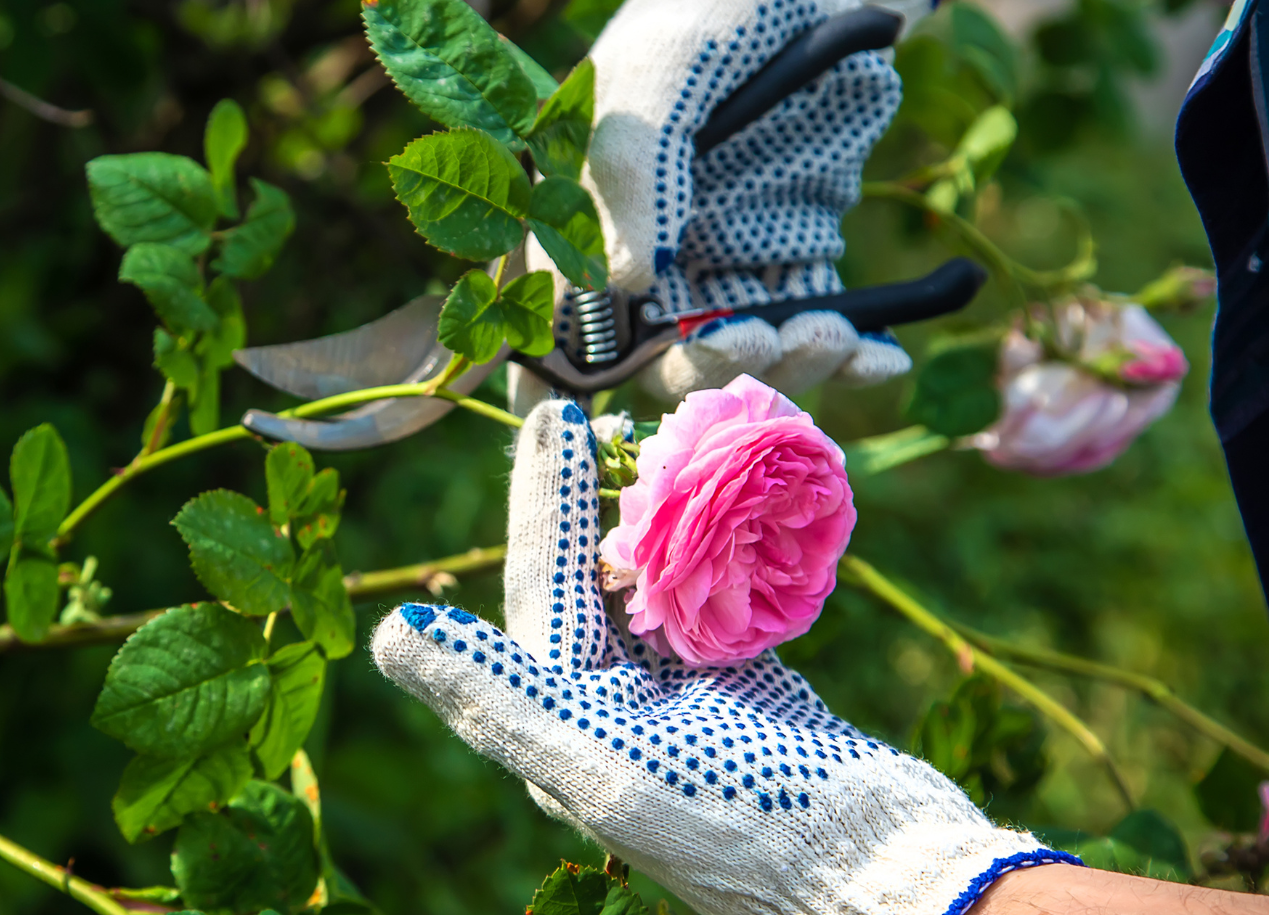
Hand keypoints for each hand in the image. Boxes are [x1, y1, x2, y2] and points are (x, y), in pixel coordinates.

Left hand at [370, 399, 1077, 914]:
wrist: (887, 879)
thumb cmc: (744, 828)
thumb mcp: (604, 765)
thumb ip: (496, 696)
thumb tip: (390, 634)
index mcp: (562, 725)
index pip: (540, 590)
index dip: (543, 502)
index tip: (559, 417)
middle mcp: (606, 712)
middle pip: (584, 579)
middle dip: (583, 496)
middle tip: (585, 409)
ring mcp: (678, 702)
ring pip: (647, 584)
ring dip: (647, 515)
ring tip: (653, 438)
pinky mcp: (744, 692)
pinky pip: (713, 601)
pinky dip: (716, 548)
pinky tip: (726, 498)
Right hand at [530, 0, 938, 396]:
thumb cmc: (715, 8)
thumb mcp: (665, 72)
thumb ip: (635, 171)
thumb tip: (621, 288)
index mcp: (575, 219)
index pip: (549, 333)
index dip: (565, 400)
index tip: (616, 424)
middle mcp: (639, 260)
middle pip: (652, 368)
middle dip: (708, 375)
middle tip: (763, 344)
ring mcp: (716, 268)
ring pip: (737, 365)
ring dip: (784, 373)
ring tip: (835, 334)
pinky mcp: (789, 266)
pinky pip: (811, 336)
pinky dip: (851, 360)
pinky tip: (883, 356)